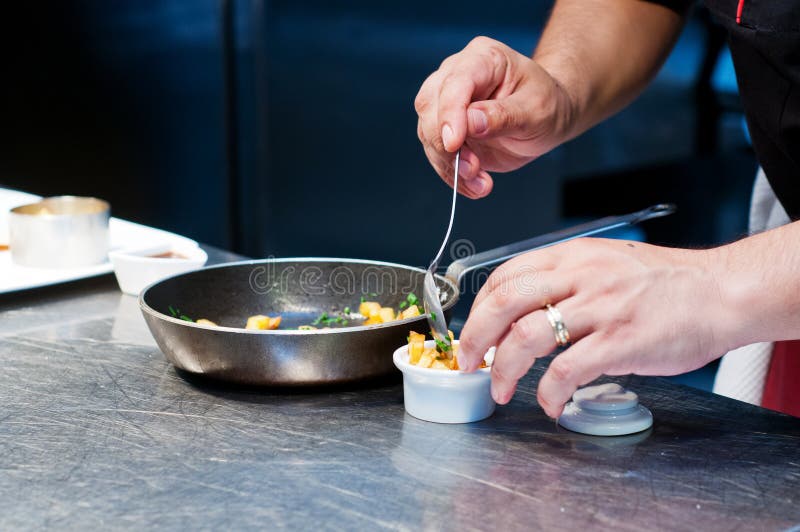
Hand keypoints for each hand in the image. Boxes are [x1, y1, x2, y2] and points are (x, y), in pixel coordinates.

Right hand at [414, 36, 575, 198]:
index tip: (454, 144)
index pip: (454, 83)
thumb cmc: (546, 105)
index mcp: (483, 58)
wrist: (546, 118)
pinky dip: (451, 174)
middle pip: (430, 107)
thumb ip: (504, 115)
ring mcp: (446, 102)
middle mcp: (456, 75)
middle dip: (446, 144)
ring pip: (428, 133)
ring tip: (480, 184)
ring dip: (449, 165)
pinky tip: (473, 186)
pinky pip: (436, 153)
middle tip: (473, 169)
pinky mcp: (445, 129)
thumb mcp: (537, 109)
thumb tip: (470, 123)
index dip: (450, 114)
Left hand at [456, 238, 735, 417]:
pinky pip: (567, 369)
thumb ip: (566, 281)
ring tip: (499, 389)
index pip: (506, 275)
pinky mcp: (622, 340)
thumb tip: (523, 312)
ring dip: (503, 368)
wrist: (721, 292)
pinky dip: (549, 391)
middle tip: (467, 362)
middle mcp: (581, 276)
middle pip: (505, 302)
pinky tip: (550, 403)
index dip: (479, 307)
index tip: (472, 331)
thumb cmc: (664, 284)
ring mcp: (601, 307)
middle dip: (475, 336)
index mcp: (573, 255)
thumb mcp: (606, 264)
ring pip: (528, 335)